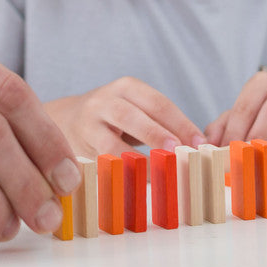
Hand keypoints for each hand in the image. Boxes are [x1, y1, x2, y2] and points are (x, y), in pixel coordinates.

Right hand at [44, 77, 204, 159]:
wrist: (67, 119)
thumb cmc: (115, 119)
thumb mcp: (135, 110)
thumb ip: (160, 123)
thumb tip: (197, 147)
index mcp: (128, 87)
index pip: (158, 103)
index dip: (180, 122)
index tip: (199, 143)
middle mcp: (107, 99)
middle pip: (134, 116)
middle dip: (158, 135)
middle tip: (179, 151)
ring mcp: (91, 121)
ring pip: (113, 141)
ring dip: (137, 156)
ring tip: (158, 169)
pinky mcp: (80, 142)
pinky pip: (102, 157)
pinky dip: (121, 168)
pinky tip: (136, 179)